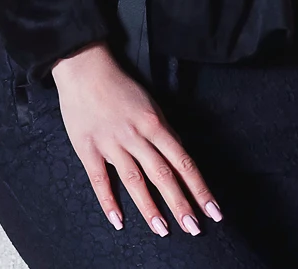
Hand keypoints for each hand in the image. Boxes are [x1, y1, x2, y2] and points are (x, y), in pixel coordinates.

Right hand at [49, 43, 221, 236]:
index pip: (183, 162)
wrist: (84, 68)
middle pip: (163, 174)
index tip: (213, 211)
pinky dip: (108, 201)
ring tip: (162, 230)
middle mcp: (136, 136)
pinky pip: (99, 179)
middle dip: (180, 203)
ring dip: (150, 207)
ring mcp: (111, 143)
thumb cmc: (120, 86)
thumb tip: (179, 159)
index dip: (199, 188)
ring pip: (134, 180)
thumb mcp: (150, 104)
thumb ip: (164, 132)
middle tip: (193, 229)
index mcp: (155, 124)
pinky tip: (118, 221)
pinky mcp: (88, 148)